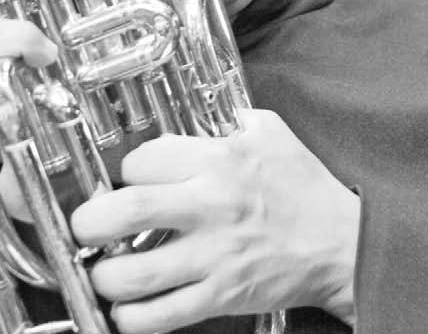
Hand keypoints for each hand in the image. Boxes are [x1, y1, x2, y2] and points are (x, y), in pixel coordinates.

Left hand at [71, 108, 360, 333]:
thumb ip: (226, 119)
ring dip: (104, 275)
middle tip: (86, 224)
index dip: (127, 168)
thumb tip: (193, 113)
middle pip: (126, 211)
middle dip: (90, 220)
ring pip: (134, 273)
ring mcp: (213, 256)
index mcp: (219, 160)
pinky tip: (128, 307)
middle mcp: (210, 206)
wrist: (341, 243)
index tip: (130, 178)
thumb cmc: (304, 187)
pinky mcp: (220, 296)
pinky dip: (132, 317)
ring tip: (103, 270)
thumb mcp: (268, 131)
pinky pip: (161, 317)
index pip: (144, 159)